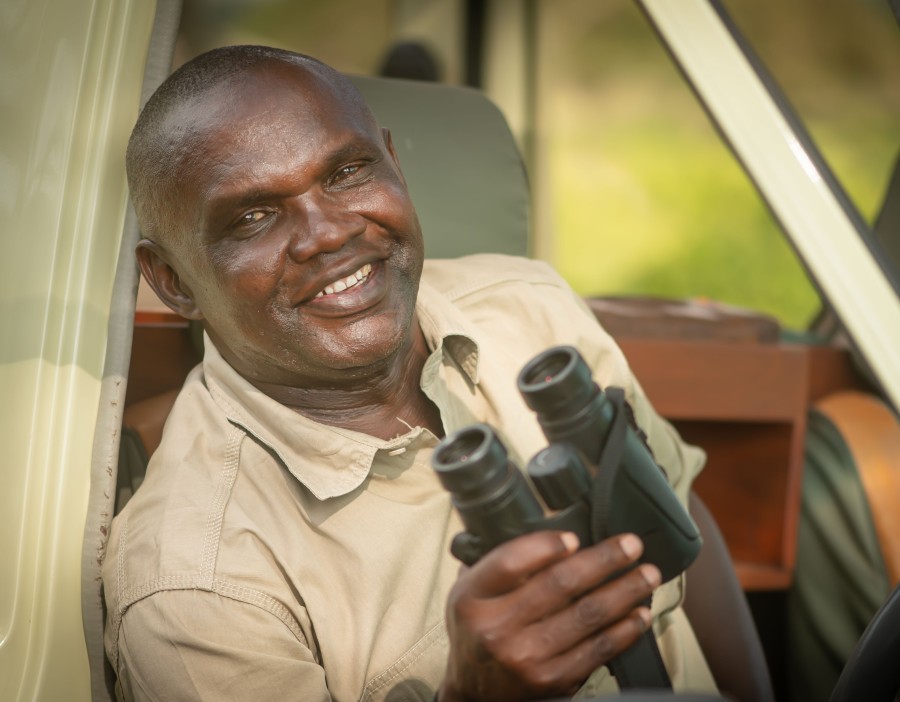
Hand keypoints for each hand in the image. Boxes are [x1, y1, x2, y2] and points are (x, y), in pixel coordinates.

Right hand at [438, 531, 660, 701]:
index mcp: (472, 597)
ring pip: (586, 616)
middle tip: (631, 545)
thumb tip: (552, 532)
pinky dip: (624, 630)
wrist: (475, 689)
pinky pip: (597, 650)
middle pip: (558, 584)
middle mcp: (496, 629)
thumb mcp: (470, 590)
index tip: (574, 537)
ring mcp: (525, 657)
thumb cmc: (476, 628)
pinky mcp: (551, 679)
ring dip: (624, 591)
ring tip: (647, 575)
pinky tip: (639, 614)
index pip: (509, 562)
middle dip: (603, 560)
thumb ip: (499, 563)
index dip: (545, 547)